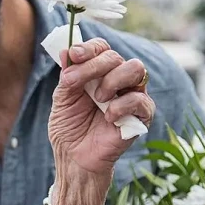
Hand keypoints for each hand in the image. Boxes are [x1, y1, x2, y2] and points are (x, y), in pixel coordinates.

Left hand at [49, 39, 154, 178]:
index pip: (101, 49)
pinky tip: (108, 117)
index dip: (89, 48)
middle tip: (73, 83)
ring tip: (98, 99)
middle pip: (115, 57)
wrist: (74, 156)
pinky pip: (141, 99)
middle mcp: (117, 80)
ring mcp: (132, 95)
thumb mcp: (62, 99)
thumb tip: (67, 51)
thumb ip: (68, 75)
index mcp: (98, 73)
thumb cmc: (69, 127)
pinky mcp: (142, 115)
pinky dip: (122, 105)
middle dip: (93, 66)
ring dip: (112, 80)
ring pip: (136, 69)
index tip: (74, 55)